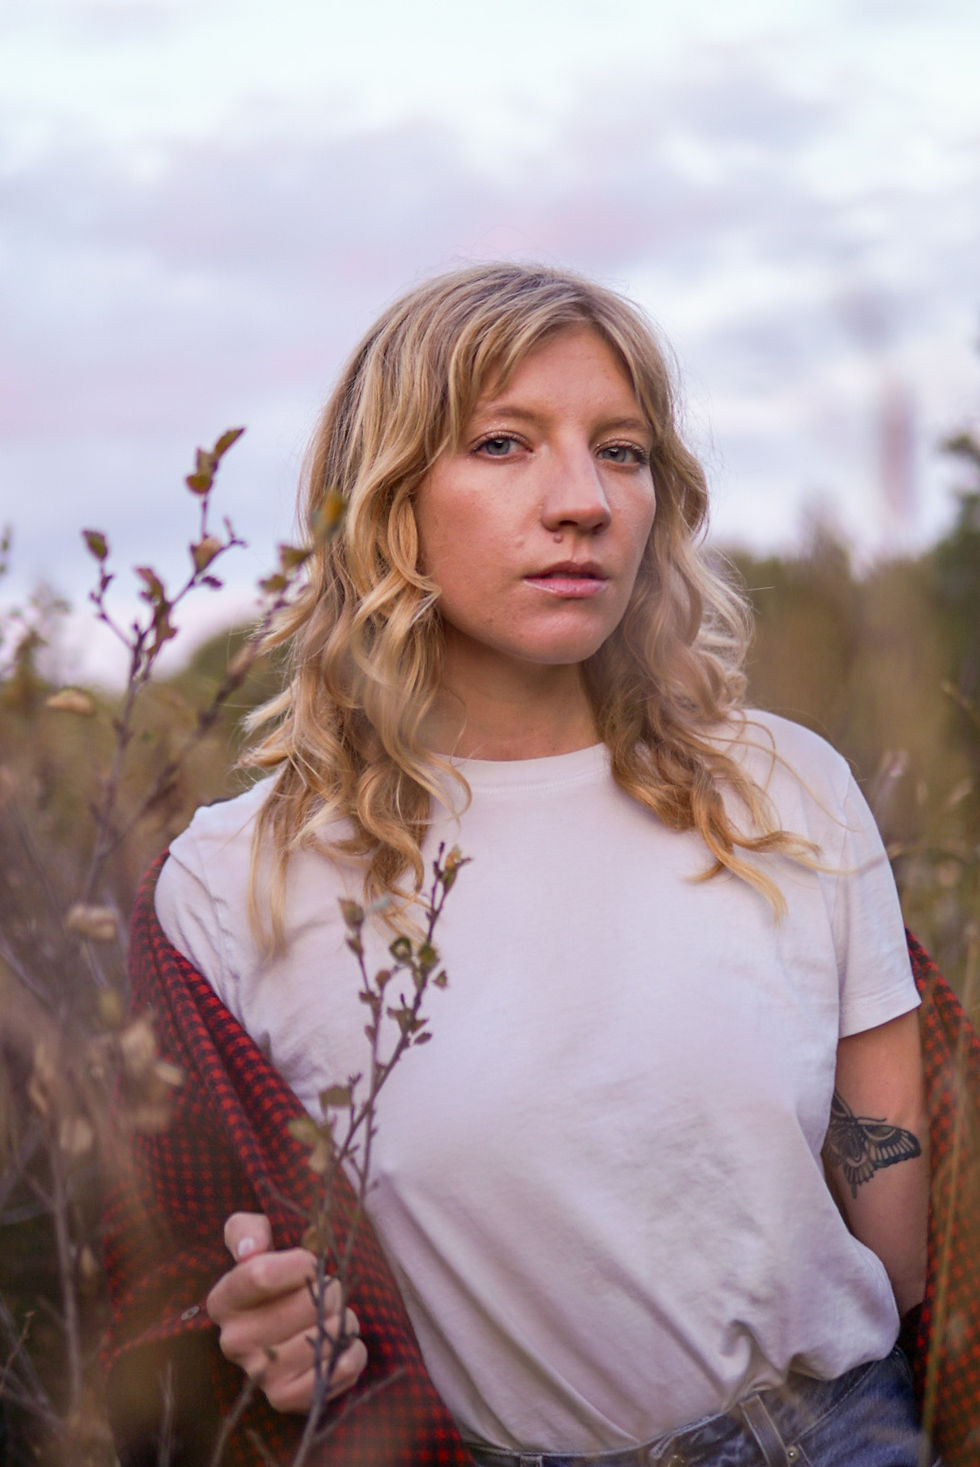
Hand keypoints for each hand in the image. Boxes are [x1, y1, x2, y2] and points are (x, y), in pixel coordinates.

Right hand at [205, 1212, 367, 1413]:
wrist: (281, 1325)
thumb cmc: (273, 1276)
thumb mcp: (253, 1240)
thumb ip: (248, 1231)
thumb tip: (252, 1247)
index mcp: (223, 1300)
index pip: (262, 1274)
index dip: (301, 1263)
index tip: (311, 1261)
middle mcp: (233, 1341)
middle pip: (305, 1305)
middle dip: (331, 1291)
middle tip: (328, 1292)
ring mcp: (259, 1373)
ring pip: (326, 1336)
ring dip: (344, 1320)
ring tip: (335, 1317)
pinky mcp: (285, 1398)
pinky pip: (336, 1371)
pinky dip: (352, 1353)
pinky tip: (344, 1344)